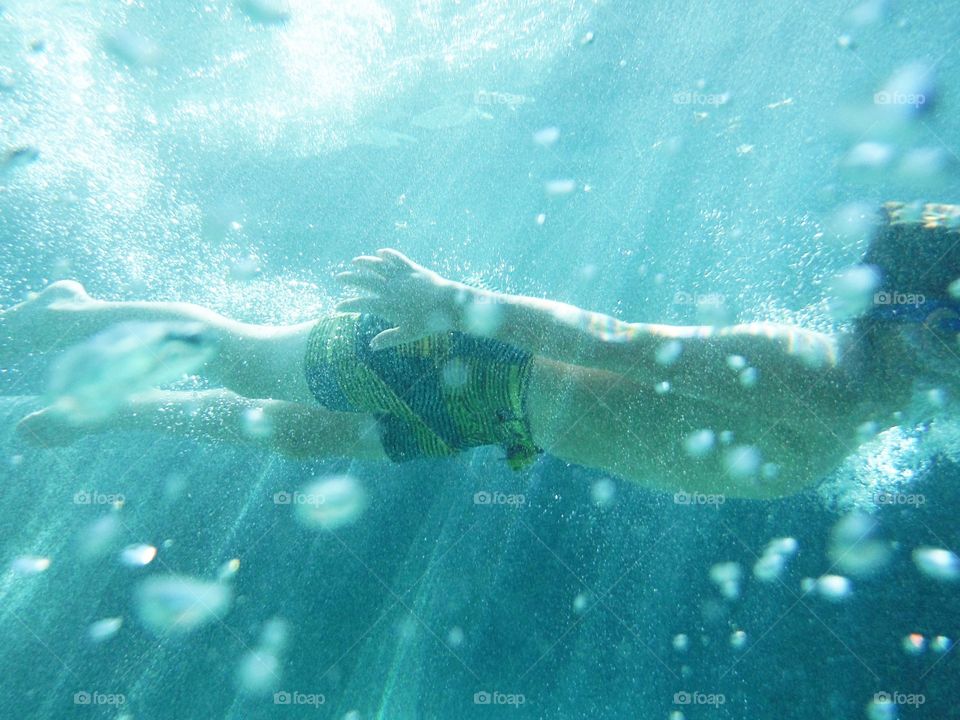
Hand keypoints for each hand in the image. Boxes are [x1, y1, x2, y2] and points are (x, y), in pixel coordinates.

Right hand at [335, 248, 462, 349]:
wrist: (449, 305)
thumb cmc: (429, 322)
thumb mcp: (408, 334)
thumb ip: (389, 339)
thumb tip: (372, 346)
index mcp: (387, 306)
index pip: (361, 304)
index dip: (347, 305)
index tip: (337, 307)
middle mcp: (390, 289)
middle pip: (364, 281)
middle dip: (349, 279)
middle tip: (339, 278)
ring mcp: (400, 277)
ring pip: (377, 265)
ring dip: (364, 262)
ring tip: (354, 262)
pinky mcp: (412, 268)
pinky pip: (396, 258)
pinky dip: (387, 254)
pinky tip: (380, 252)